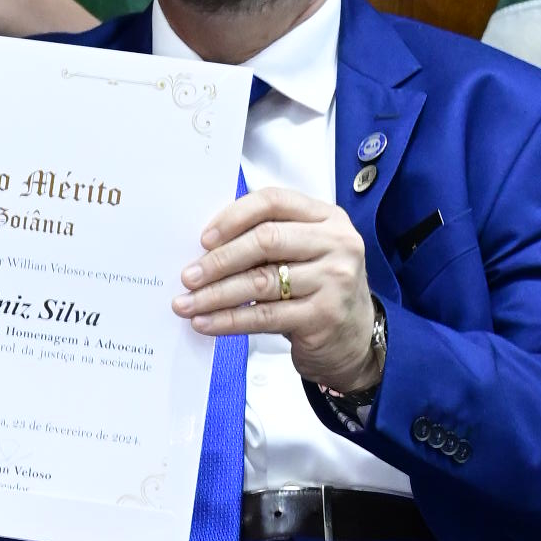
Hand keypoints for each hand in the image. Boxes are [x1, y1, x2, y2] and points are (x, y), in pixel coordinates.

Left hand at [174, 183, 382, 394]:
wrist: (355, 339)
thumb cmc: (319, 290)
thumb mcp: (305, 253)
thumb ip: (269, 240)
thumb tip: (207, 246)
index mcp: (327, 217)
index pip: (274, 201)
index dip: (233, 217)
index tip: (204, 238)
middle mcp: (336, 244)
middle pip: (266, 240)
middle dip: (219, 259)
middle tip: (188, 276)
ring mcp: (334, 280)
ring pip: (261, 281)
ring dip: (215, 294)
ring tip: (186, 303)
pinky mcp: (323, 316)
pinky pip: (264, 316)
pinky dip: (229, 320)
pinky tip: (206, 323)